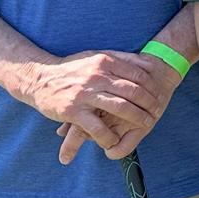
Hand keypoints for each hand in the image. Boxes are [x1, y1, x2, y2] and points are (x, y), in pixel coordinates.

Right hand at [13, 51, 169, 163]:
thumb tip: (147, 61)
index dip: (152, 86)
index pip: (138, 74)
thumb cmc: (72, 68)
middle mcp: (96, 76)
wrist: (38, 78)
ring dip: (137, 118)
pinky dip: (110, 136)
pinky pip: (98, 127)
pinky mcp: (73, 111)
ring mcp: (85, 94)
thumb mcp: (96, 56)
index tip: (160, 94)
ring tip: (146, 124)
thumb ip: (120, 58)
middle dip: (149, 103)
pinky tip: (115, 141)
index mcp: (104, 62)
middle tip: (157, 111)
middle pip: (133, 91)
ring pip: (120, 108)